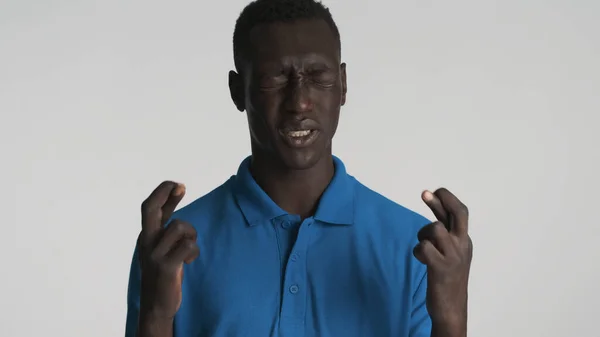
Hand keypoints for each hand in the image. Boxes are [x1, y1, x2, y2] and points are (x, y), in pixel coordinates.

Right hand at [138, 181, 199, 319]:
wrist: (156, 305)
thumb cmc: (164, 272)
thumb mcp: (163, 247)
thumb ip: (168, 226)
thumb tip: (175, 199)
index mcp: (146, 236)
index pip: (150, 207)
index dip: (164, 192)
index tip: (179, 185)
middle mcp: (146, 241)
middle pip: (150, 209)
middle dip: (164, 192)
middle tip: (180, 185)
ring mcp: (154, 254)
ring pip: (178, 226)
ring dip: (191, 234)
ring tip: (189, 248)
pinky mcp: (165, 266)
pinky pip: (187, 246)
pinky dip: (194, 251)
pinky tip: (189, 261)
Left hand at [413, 188, 472, 331]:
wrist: (451, 308)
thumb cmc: (447, 277)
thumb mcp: (449, 252)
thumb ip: (443, 233)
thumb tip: (433, 209)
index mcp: (464, 240)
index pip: (459, 212)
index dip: (445, 199)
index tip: (430, 191)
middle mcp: (462, 245)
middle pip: (458, 213)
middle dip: (441, 200)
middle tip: (425, 192)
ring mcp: (453, 256)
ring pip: (434, 228)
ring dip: (423, 233)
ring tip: (423, 247)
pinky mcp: (441, 268)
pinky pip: (424, 248)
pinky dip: (418, 251)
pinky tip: (421, 259)